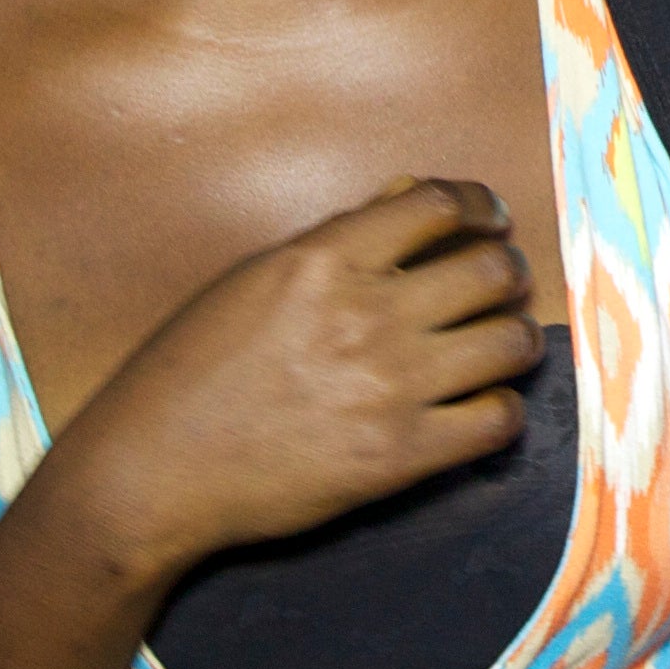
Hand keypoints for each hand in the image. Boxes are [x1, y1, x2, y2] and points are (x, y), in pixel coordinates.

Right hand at [45, 179, 539, 588]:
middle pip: (491, 270)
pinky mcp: (398, 457)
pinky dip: (501, 409)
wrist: (153, 472)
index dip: (479, 205)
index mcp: (321, 259)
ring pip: (510, 342)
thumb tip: (407, 196)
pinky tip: (480, 406)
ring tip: (503, 341)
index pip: (439, 205)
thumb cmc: (189, 371)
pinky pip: (496, 421)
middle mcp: (365, 315)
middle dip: (508, 270)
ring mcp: (388, 388)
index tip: (487, 220)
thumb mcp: (251, 279)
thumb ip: (334, 238)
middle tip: (503, 282)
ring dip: (516, 336)